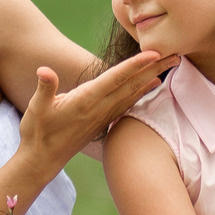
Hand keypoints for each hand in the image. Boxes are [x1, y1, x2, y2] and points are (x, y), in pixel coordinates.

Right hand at [18, 50, 172, 159]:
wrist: (42, 161)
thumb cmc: (37, 133)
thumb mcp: (36, 108)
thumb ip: (44, 88)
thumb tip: (44, 70)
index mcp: (85, 100)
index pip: (114, 79)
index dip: (134, 66)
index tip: (153, 53)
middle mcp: (99, 107)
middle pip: (132, 84)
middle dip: (154, 68)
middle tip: (177, 52)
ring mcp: (103, 115)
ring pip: (133, 92)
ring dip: (153, 77)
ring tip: (172, 64)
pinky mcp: (103, 120)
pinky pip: (128, 102)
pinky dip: (143, 92)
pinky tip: (154, 85)